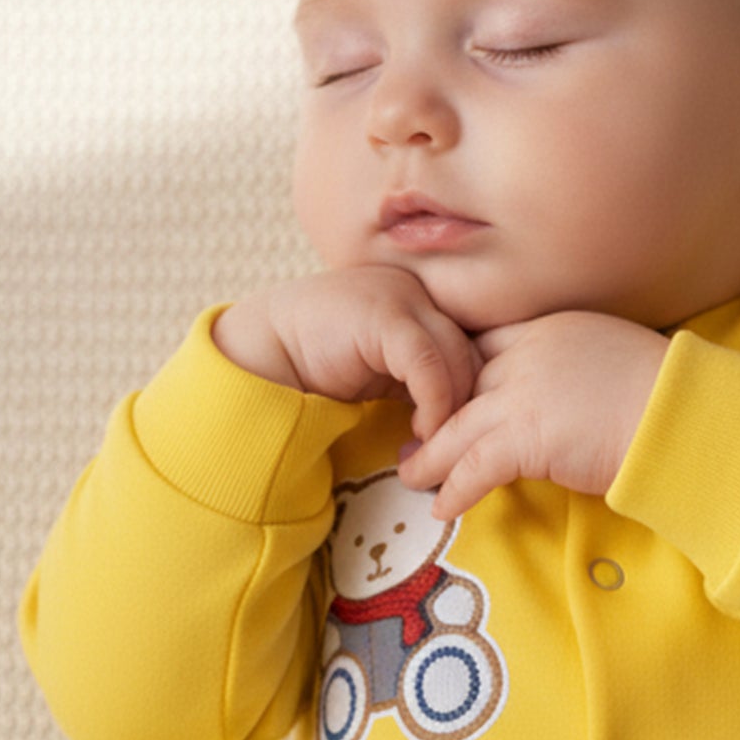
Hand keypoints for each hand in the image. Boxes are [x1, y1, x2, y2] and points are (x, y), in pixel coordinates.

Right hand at [212, 264, 480, 438]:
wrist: (263, 352)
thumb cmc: (321, 368)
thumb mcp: (384, 371)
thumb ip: (421, 380)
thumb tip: (464, 418)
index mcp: (421, 300)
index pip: (474, 346)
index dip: (476, 394)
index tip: (464, 436)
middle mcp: (418, 291)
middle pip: (474, 351)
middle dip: (471, 405)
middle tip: (456, 448)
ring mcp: (403, 297)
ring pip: (458, 358)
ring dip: (454, 410)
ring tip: (435, 446)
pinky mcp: (386, 316)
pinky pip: (429, 366)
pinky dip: (434, 405)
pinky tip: (420, 433)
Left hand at [397, 310, 671, 518]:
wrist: (684, 414)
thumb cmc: (668, 397)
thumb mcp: (616, 363)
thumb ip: (581, 372)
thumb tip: (573, 401)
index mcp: (550, 330)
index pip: (485, 346)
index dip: (458, 373)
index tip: (442, 394)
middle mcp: (529, 354)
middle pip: (459, 384)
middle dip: (432, 413)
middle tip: (412, 436)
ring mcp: (524, 394)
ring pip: (456, 428)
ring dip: (429, 458)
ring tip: (411, 477)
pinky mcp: (527, 437)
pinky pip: (474, 467)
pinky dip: (455, 490)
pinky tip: (443, 510)